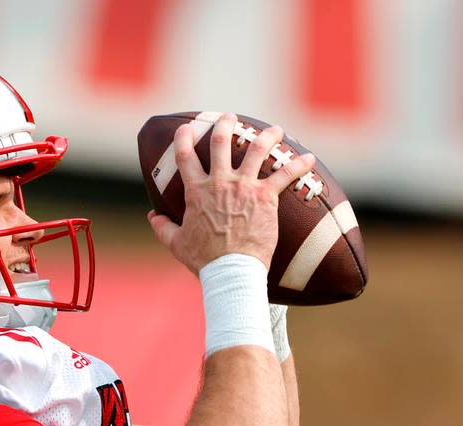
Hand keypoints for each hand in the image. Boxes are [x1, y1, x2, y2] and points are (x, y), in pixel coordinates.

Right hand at [147, 114, 315, 273]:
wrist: (231, 270)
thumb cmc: (204, 259)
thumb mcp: (176, 243)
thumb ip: (162, 227)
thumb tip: (152, 216)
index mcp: (197, 192)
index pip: (185, 156)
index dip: (183, 138)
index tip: (186, 128)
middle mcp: (220, 182)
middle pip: (221, 143)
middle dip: (225, 125)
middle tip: (230, 117)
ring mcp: (244, 187)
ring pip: (257, 150)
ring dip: (266, 136)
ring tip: (275, 129)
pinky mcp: (266, 197)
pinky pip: (285, 175)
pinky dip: (299, 165)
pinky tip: (310, 158)